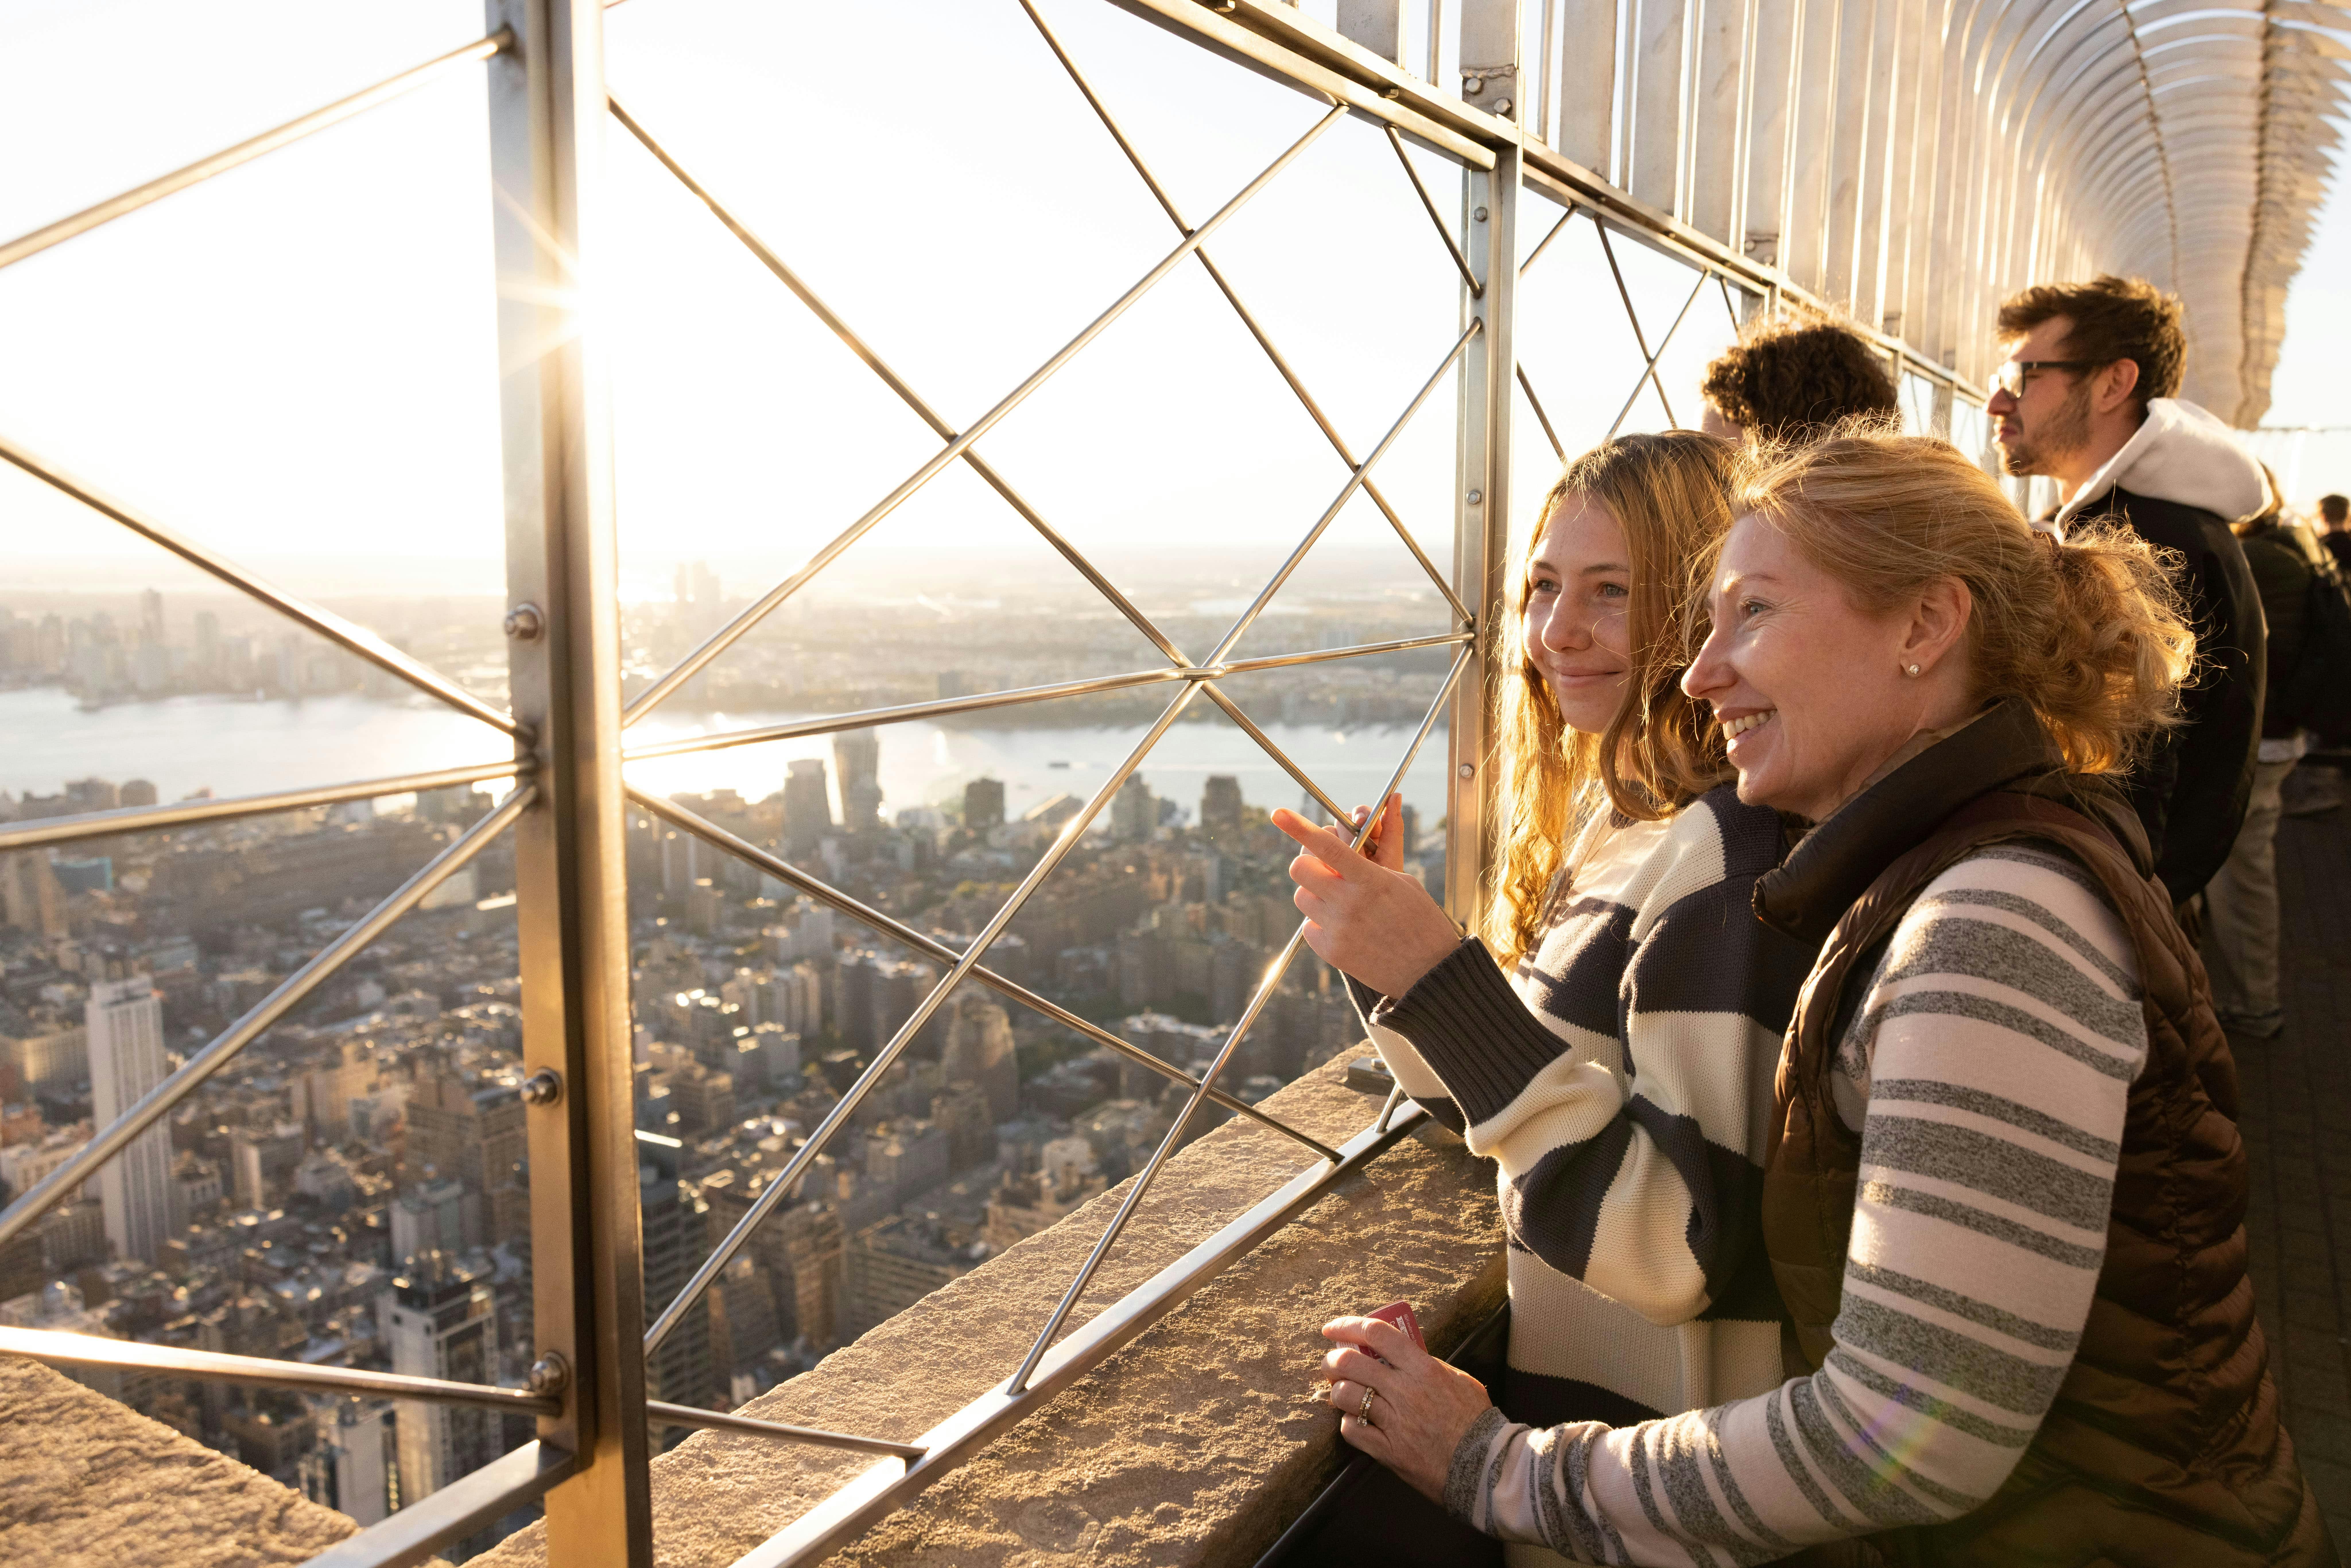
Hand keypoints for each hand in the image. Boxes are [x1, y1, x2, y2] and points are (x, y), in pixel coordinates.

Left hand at [1271, 795, 1460, 997]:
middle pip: (1301, 870)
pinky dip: (1320, 922)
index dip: (1299, 828)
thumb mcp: (1402, 883)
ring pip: (1301, 897)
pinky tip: (1344, 927)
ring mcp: (1338, 929)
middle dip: (1309, 864)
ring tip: (1340, 902)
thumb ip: (1367, 867)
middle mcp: (1349, 903)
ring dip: (1315, 894)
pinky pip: (1308, 926)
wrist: (1429, 971)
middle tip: (1326, 870)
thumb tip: (1338, 854)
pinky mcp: (1331, 951)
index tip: (1279, 814)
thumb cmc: (1420, 920)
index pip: (1327, 847)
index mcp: (1370, 880)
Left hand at [1318, 1315, 1493, 1502]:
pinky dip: (1348, 1423)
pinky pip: (1351, 1430)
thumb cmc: (1475, 1421)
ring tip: (1344, 1392)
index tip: (1333, 1328)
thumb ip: (1428, 1364)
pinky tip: (1356, 1421)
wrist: (1486, 1466)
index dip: (1348, 1325)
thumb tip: (1399, 1353)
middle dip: (1332, 1360)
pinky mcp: (1388, 1451)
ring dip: (1338, 1391)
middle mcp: (1405, 1391)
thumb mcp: (1459, 1380)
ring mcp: (1395, 1422)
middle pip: (1350, 1362)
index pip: (1377, 1333)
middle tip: (1332, 1363)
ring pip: (1345, 1395)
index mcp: (1424, 1368)